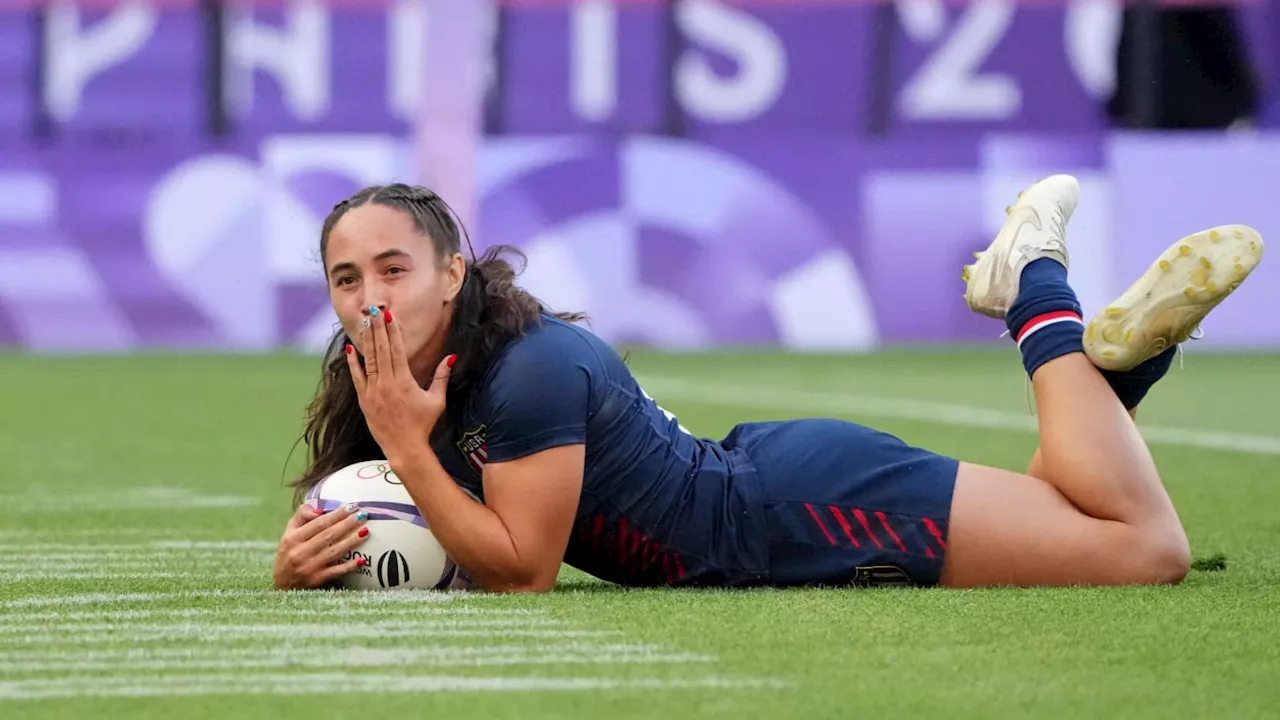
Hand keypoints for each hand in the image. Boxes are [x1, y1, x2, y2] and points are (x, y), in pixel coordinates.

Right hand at [272, 502, 370, 589]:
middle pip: (328, 535)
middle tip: (363, 515)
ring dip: (352, 541)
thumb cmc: (289, 551)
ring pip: (334, 552)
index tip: (351, 506)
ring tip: (366, 531)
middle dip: (347, 524)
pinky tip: (362, 560)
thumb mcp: (289, 531)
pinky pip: (336, 571)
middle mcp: (300, 552)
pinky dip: (349, 566)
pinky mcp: (317, 580)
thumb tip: (320, 508)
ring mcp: (309, 567)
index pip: (318, 523)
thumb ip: (302, 516)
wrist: (282, 583)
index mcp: (293, 538)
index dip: (336, 514)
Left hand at [347, 306, 454, 462]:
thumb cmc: (423, 424)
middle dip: (378, 329)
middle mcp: (387, 384)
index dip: (393, 332)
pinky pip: (357, 378)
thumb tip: (451, 356)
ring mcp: (373, 392)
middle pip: (381, 350)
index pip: (397, 350)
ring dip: (367, 340)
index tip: (390, 316)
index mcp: (405, 382)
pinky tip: (350, 349)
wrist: (404, 448)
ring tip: (365, 323)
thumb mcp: (437, 400)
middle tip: (375, 310)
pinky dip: (353, 363)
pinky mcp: (364, 400)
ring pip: (369, 360)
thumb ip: (441, 377)